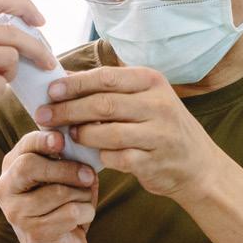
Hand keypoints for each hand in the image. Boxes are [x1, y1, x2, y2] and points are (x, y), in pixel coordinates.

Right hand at [0, 131, 98, 242]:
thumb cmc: (61, 209)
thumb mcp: (61, 180)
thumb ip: (67, 159)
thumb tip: (85, 140)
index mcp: (11, 170)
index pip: (24, 146)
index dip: (43, 139)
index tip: (62, 140)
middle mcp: (6, 190)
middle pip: (31, 166)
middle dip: (67, 169)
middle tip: (89, 175)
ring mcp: (17, 214)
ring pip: (59, 191)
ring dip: (82, 196)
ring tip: (83, 203)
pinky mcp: (35, 233)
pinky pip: (71, 212)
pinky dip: (86, 213)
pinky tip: (81, 220)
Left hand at [35, 67, 222, 199]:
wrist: (198, 165)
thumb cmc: (161, 127)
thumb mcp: (144, 99)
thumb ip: (110, 90)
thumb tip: (63, 80)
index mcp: (152, 82)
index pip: (106, 77)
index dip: (74, 84)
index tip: (50, 91)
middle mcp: (159, 104)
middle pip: (103, 104)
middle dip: (68, 110)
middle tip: (44, 115)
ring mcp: (159, 134)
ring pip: (107, 132)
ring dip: (81, 134)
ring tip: (67, 135)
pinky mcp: (154, 161)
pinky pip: (116, 157)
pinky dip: (99, 156)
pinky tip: (91, 154)